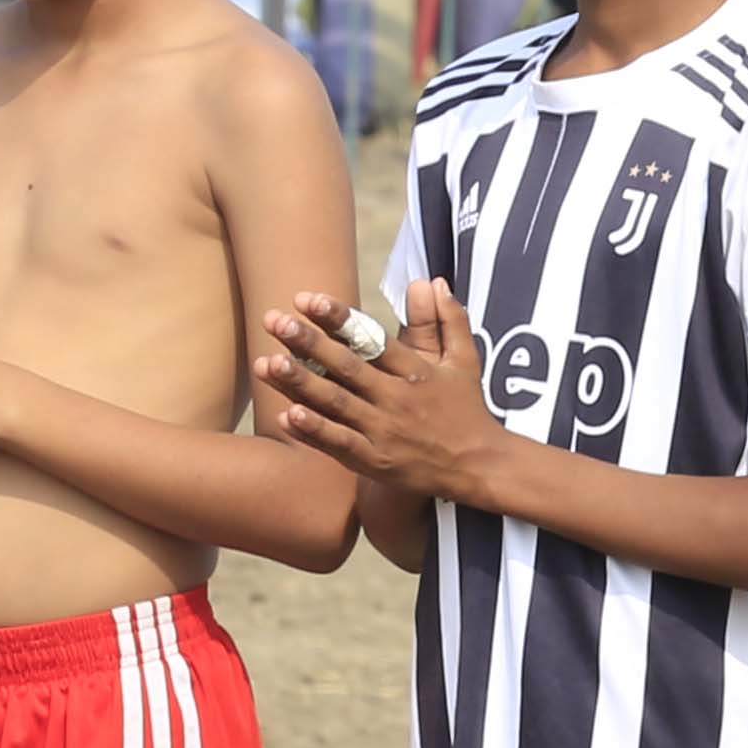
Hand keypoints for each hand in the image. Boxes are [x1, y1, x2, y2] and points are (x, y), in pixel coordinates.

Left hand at [254, 277, 504, 498]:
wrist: (480, 466)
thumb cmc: (468, 409)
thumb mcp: (465, 360)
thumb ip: (447, 319)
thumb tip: (431, 281)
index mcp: (416, 372)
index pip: (373, 340)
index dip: (340, 319)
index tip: (308, 299)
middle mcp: (397, 399)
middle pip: (347, 367)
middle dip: (308, 344)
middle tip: (275, 321)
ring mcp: (384, 432)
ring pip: (336, 403)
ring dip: (300, 384)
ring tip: (267, 363)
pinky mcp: (376, 461)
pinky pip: (339, 444)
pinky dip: (314, 431)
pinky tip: (287, 415)